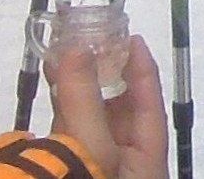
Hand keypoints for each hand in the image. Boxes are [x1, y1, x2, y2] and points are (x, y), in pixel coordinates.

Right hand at [49, 36, 165, 178]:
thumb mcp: (91, 148)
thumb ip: (85, 101)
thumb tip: (78, 46)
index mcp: (146, 163)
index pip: (151, 108)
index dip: (143, 70)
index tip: (132, 37)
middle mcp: (124, 163)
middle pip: (121, 110)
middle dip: (105, 71)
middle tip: (91, 37)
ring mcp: (97, 166)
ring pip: (92, 118)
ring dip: (79, 84)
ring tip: (65, 49)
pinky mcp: (71, 168)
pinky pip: (71, 131)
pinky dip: (63, 104)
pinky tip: (52, 80)